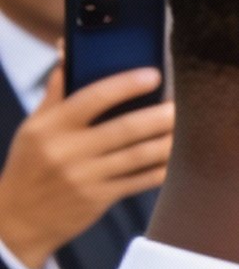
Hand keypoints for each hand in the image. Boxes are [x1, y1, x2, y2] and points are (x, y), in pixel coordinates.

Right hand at [0, 63, 170, 268]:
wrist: (18, 218)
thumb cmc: (30, 164)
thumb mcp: (34, 127)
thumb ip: (57, 92)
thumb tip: (68, 50)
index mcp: (50, 126)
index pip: (92, 97)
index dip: (126, 85)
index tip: (154, 75)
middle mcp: (68, 150)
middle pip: (124, 128)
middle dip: (160, 116)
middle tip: (185, 104)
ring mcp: (85, 177)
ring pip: (138, 156)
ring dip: (168, 142)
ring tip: (190, 128)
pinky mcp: (99, 199)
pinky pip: (140, 181)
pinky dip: (162, 169)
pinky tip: (178, 158)